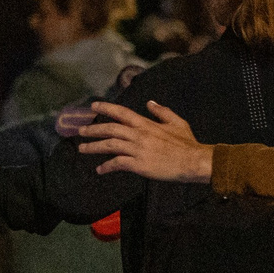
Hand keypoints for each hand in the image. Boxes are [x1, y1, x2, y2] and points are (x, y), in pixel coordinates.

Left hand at [76, 101, 212, 181]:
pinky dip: (107, 166)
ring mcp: (138, 150)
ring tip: (82, 148)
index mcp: (146, 124)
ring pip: (110, 145)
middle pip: (110, 129)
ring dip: (94, 146)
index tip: (93, 106)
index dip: (106, 108)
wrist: (193, 161)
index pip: (121, 113)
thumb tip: (150, 102)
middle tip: (80, 131)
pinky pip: (118, 164)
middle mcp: (139, 135)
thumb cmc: (186, 143)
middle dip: (93, 129)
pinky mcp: (139, 165)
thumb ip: (162, 111)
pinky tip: (100, 169)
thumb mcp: (176, 122)